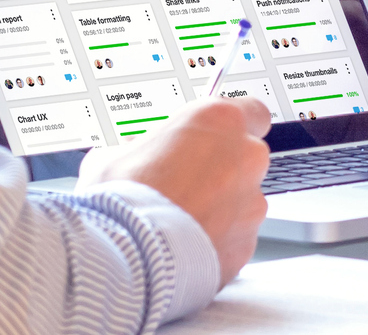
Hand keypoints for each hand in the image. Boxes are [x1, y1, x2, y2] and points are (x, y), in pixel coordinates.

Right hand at [79, 96, 271, 283]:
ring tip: (178, 221)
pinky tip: (184, 245)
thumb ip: (141, 147)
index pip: (252, 112)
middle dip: (221, 170)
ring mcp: (251, 203)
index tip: (213, 137)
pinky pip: (235, 238)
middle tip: (183, 183)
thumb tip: (134, 155)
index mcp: (220, 121)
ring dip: (219, 208)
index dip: (230, 129)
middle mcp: (246, 158)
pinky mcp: (246, 244)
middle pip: (246, 159)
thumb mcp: (116, 152)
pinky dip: (216, 241)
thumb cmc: (122, 200)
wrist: (126, 255)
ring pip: (242, 201)